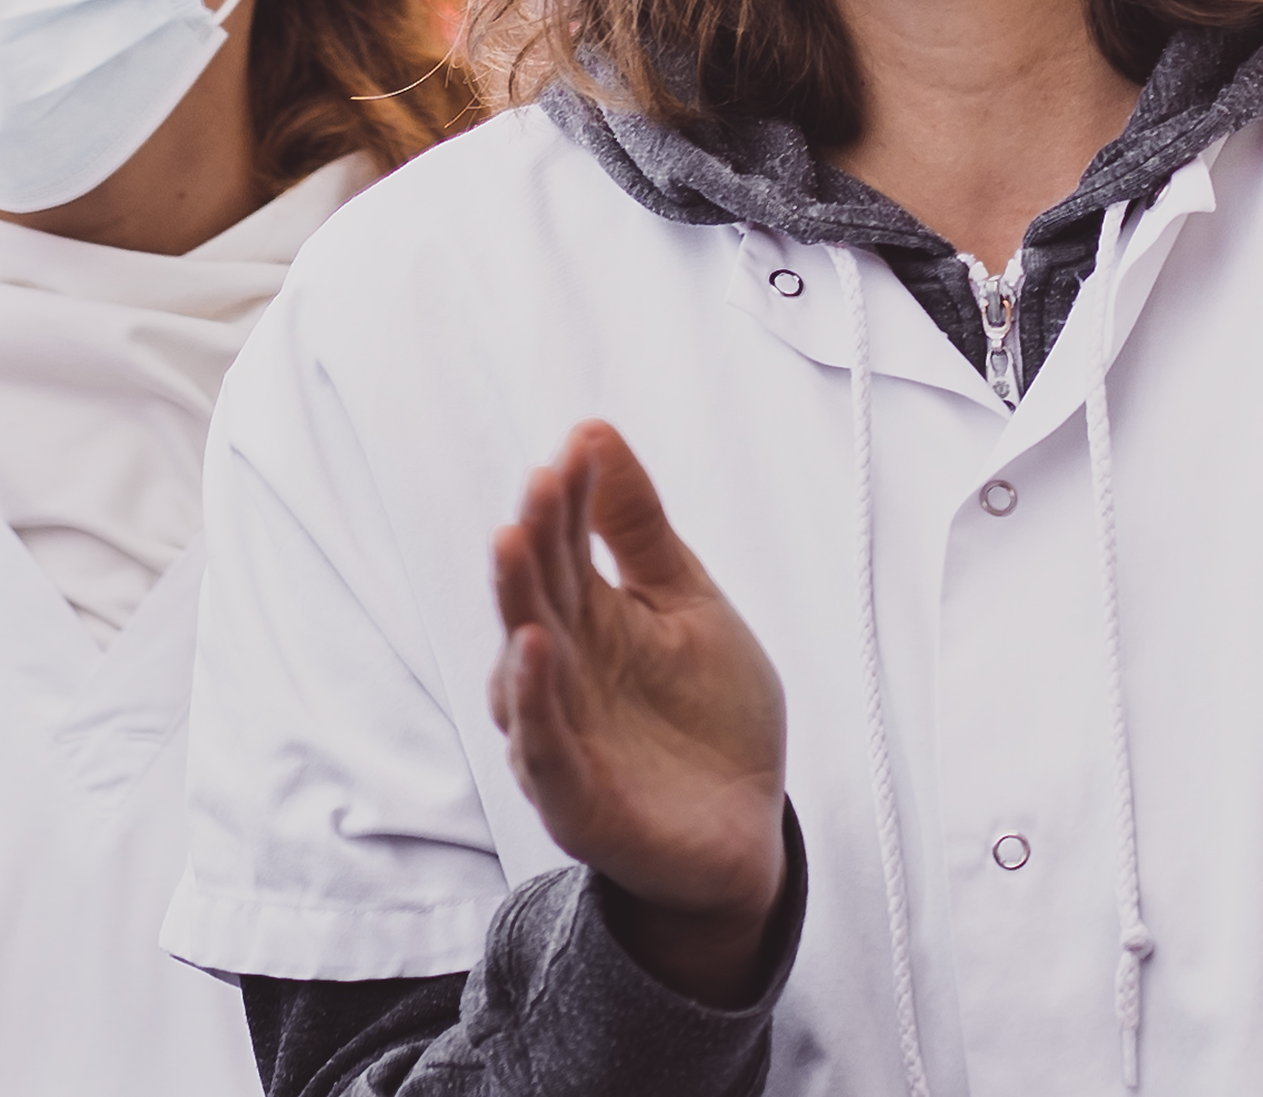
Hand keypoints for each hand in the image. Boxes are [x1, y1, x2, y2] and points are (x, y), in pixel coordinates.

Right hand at [489, 422, 788, 1002]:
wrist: (746, 833)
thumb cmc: (709, 717)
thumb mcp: (687, 605)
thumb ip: (639, 529)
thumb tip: (592, 430)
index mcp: (586, 620)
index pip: (562, 546)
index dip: (567, 497)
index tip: (577, 446)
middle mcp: (558, 672)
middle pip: (534, 595)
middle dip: (532, 537)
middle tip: (539, 482)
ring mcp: (559, 734)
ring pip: (522, 666)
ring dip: (517, 604)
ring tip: (516, 543)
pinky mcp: (573, 798)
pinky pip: (543, 746)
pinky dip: (533, 698)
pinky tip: (536, 648)